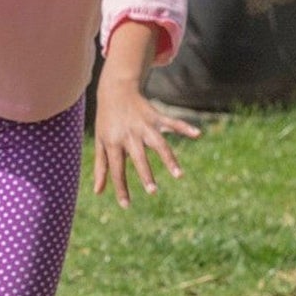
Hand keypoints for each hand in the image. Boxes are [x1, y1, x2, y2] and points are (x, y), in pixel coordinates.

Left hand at [92, 75, 198, 207]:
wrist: (115, 90)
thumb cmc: (107, 121)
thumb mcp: (100, 142)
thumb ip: (101, 167)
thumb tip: (98, 192)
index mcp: (114, 143)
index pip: (117, 169)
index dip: (120, 187)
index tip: (126, 206)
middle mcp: (130, 135)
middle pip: (139, 157)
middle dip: (146, 174)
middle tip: (152, 192)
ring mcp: (144, 126)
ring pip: (159, 143)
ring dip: (169, 159)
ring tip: (179, 175)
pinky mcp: (156, 117)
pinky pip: (172, 123)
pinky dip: (184, 128)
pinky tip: (197, 134)